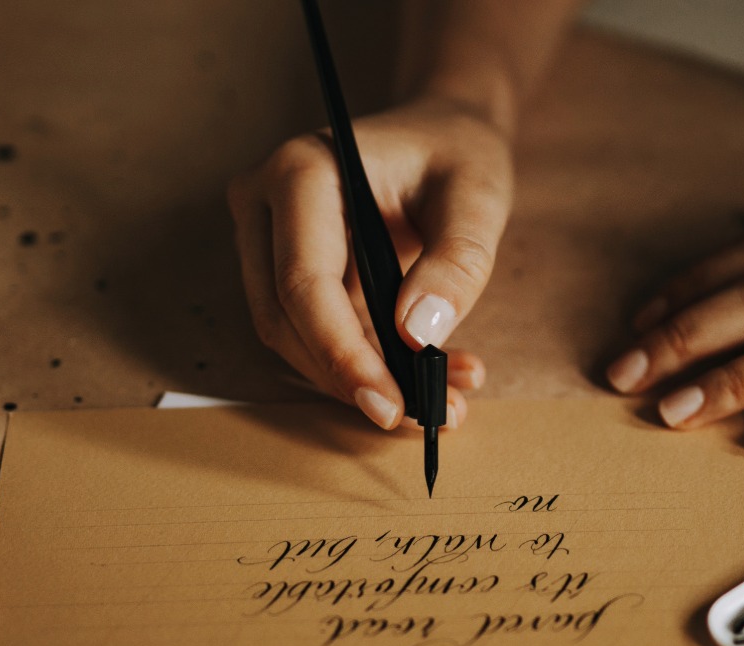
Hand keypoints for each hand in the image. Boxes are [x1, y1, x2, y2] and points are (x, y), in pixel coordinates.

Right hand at [228, 98, 511, 429]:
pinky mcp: (283, 270)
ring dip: (360, 379)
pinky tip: (429, 374)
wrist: (443, 134)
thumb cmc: (457, 152)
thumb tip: (418, 336)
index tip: (392, 403)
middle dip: (351, 377)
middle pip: (286, 320)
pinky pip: (312, 334)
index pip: (303, 284)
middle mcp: (264, 204)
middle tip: (424, 413)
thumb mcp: (479, 197)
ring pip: (292, 338)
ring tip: (444, 396)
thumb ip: (456, 263)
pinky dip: (365, 364)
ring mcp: (266, 239)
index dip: (343, 354)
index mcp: (301, 171)